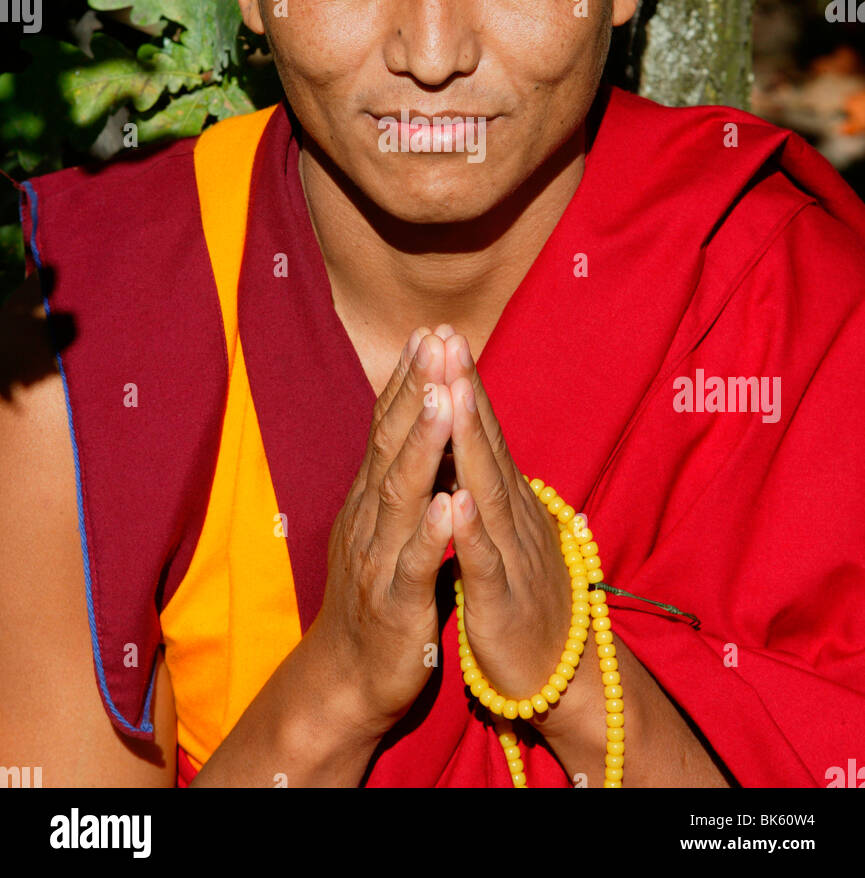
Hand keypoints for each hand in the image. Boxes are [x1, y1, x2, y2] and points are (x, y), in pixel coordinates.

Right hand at [307, 326, 455, 740]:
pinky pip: (415, 563)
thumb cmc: (375, 594)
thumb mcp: (383, 526)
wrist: (348, 678)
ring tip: (443, 399)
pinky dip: (431, 532)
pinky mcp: (396, 604)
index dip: (406, 381)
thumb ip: (398, 478)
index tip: (427, 333)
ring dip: (422, 445)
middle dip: (415, 392)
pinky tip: (449, 503)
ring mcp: (379, 559)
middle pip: (391, 445)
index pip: (387, 428)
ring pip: (401, 495)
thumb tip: (417, 424)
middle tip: (434, 342)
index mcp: (371, 499)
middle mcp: (369, 519)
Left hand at [433, 331, 573, 702]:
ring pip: (487, 490)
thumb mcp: (504, 533)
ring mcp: (512, 555)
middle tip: (447, 338)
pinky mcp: (503, 602)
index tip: (442, 335)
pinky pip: (485, 561)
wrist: (558, 678)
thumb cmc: (522, 600)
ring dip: (468, 439)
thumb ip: (490, 486)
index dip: (463, 383)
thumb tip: (471, 438)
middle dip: (464, 390)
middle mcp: (513, 516)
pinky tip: (456, 498)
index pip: (481, 432)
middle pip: (486, 444)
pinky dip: (471, 528)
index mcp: (506, 501)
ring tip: (448, 392)